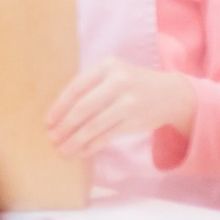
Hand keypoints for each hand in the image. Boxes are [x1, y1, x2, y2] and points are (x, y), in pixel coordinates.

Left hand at [45, 58, 195, 158]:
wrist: (171, 94)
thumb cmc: (132, 85)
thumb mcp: (112, 75)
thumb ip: (89, 87)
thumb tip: (57, 115)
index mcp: (107, 66)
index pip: (76, 88)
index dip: (59, 107)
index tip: (48, 122)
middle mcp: (118, 82)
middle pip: (83, 108)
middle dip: (64, 126)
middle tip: (52, 139)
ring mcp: (128, 102)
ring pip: (94, 126)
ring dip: (75, 141)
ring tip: (62, 150)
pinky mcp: (135, 121)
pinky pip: (106, 137)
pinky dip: (90, 146)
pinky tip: (80, 152)